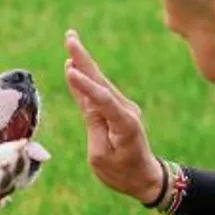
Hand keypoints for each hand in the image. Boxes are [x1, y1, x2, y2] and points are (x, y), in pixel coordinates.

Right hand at [63, 29, 164, 203]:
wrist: (145, 178)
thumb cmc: (122, 173)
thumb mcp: (101, 157)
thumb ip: (94, 127)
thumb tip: (87, 101)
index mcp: (124, 124)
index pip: (101, 100)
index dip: (84, 85)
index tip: (68, 69)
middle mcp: (126, 111)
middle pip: (101, 81)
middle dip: (84, 59)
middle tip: (70, 36)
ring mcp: (123, 109)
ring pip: (100, 83)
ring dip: (84, 64)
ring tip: (71, 43)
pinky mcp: (118, 111)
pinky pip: (99, 93)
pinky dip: (87, 80)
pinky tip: (75, 68)